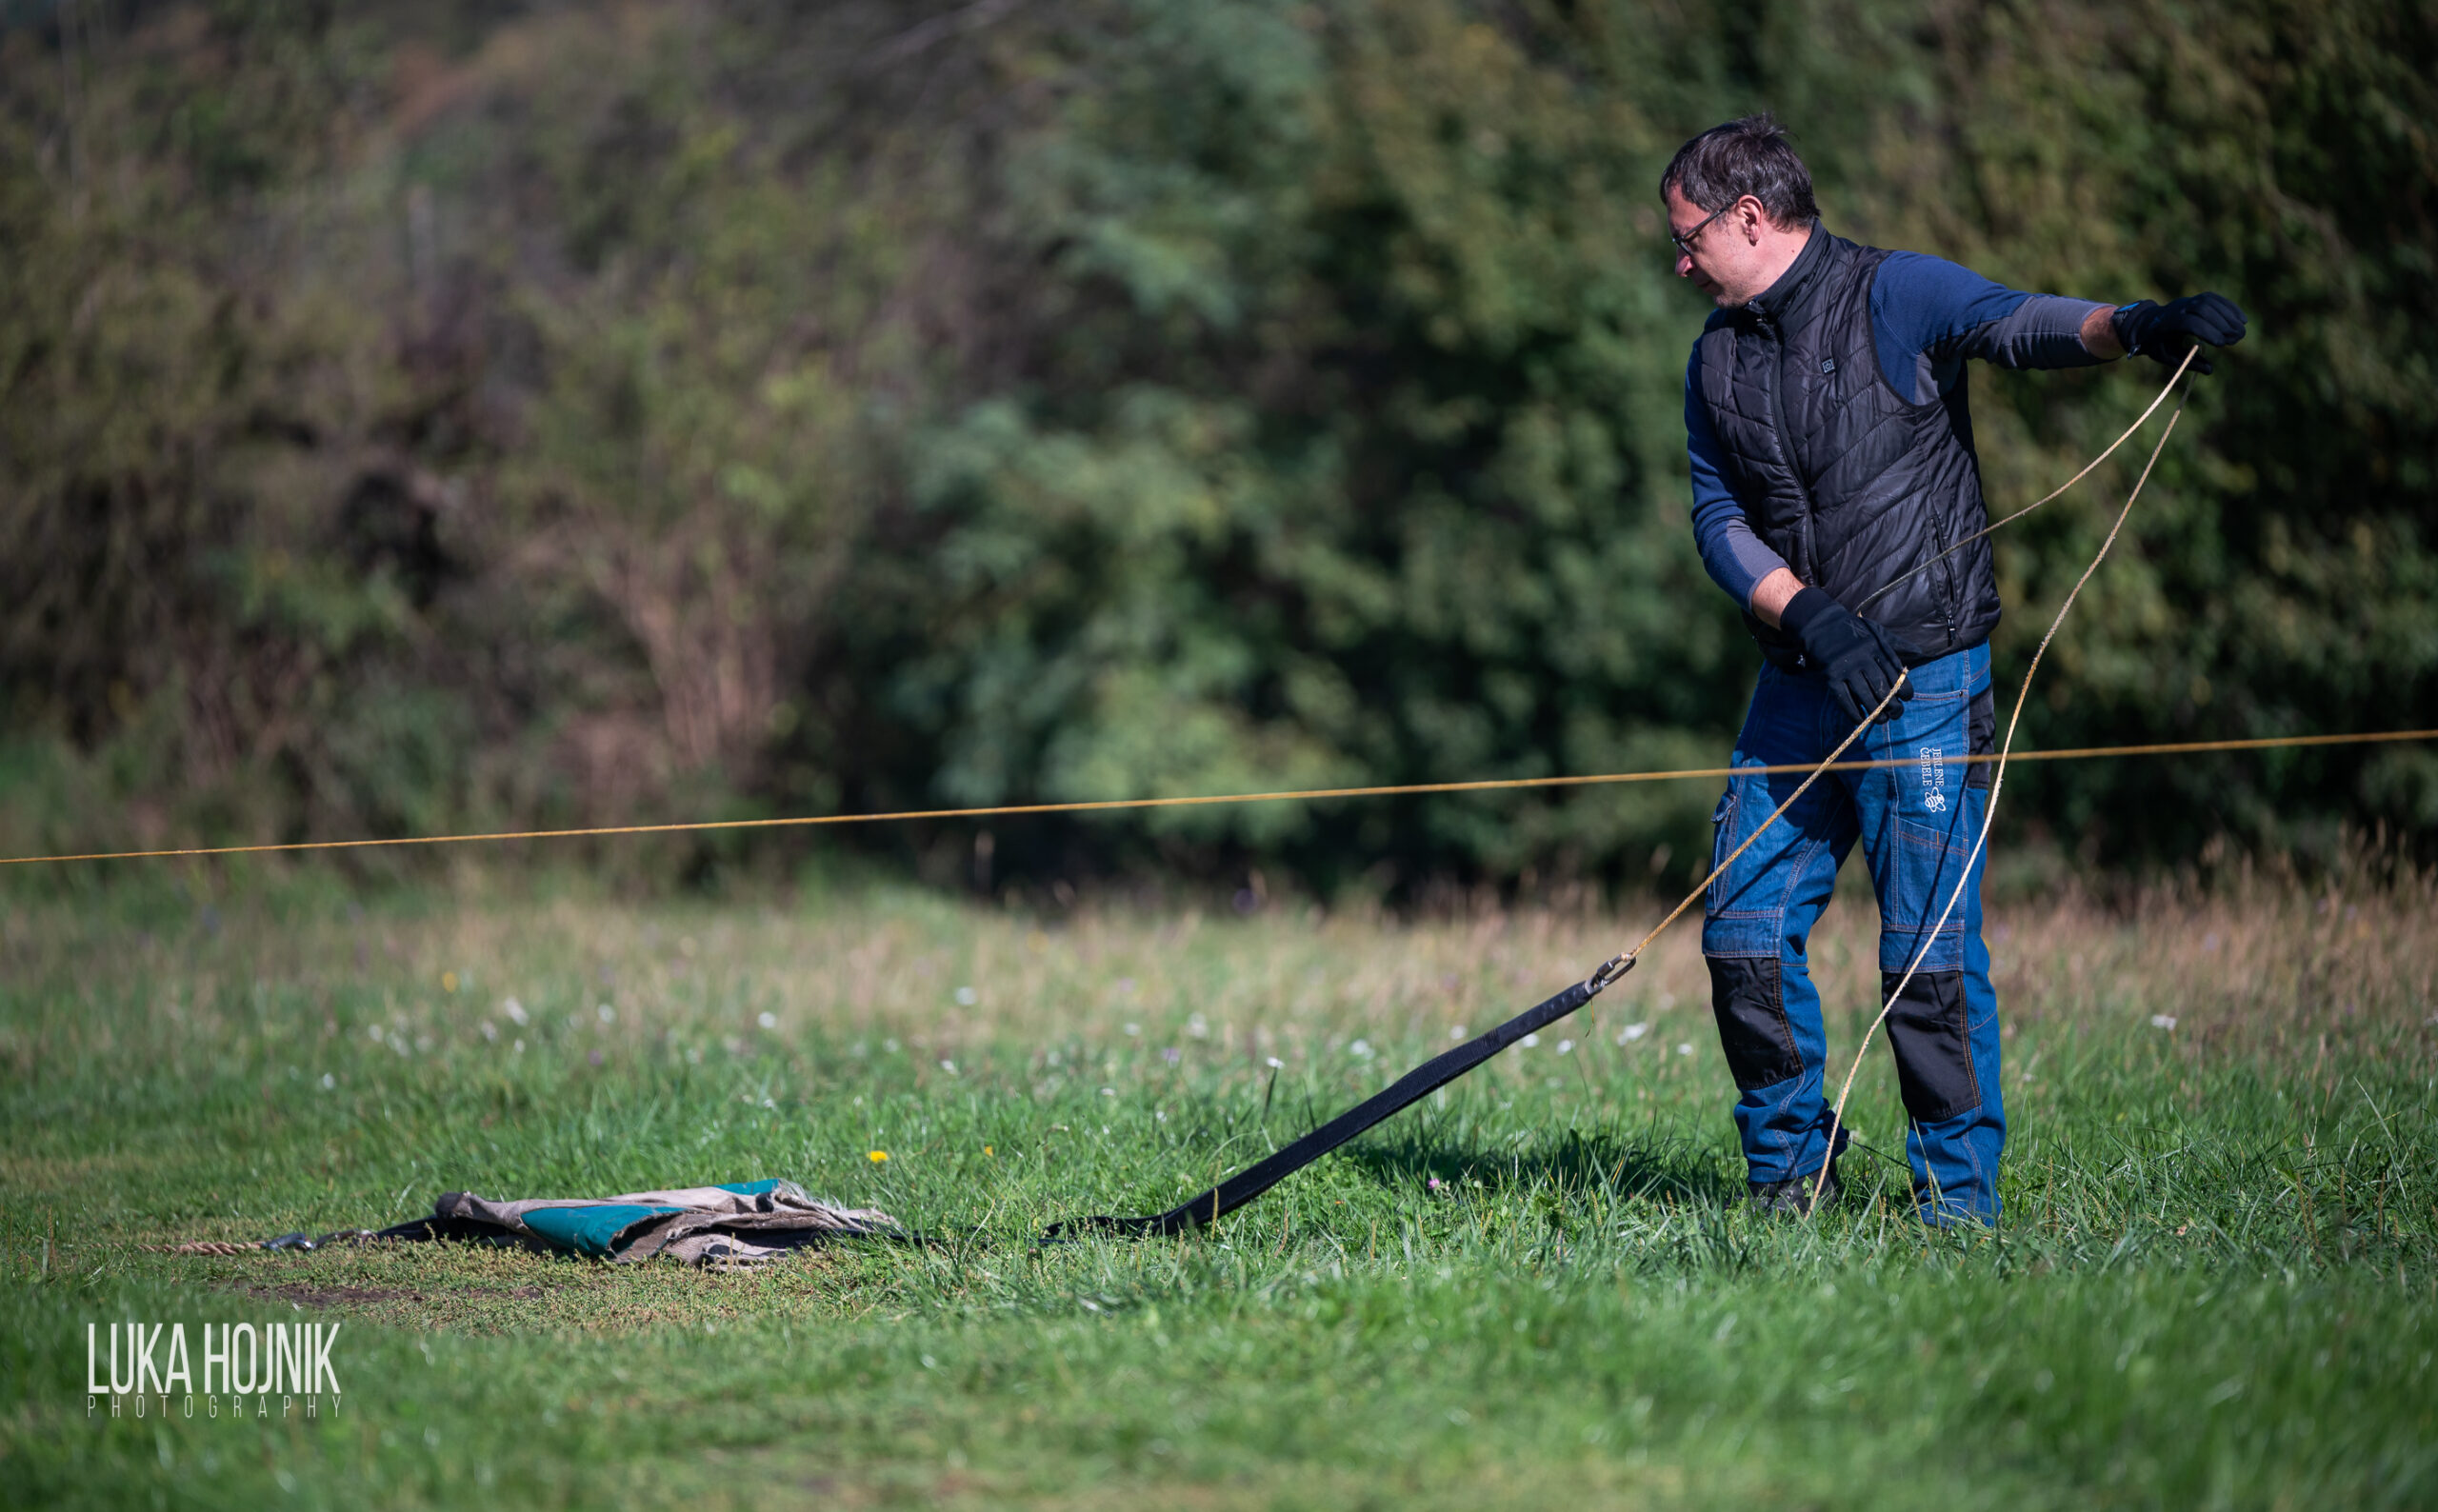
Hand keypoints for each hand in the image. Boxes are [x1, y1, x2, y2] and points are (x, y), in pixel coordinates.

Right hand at [1779, 588, 1911, 725]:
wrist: (1821, 625)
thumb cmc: (1853, 631)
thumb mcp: (1877, 632)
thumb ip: (1897, 643)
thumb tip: (1920, 652)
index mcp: (1877, 648)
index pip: (1895, 674)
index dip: (1905, 690)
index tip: (1907, 699)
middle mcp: (1863, 658)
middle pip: (1882, 688)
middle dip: (1892, 705)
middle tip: (1897, 714)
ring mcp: (1846, 668)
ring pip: (1865, 696)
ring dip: (1876, 712)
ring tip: (1882, 720)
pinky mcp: (1831, 676)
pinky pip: (1844, 699)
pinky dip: (1853, 712)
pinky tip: (1861, 719)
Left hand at [2111, 292, 2247, 374]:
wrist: (2149, 323)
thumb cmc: (2159, 344)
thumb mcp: (2168, 357)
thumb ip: (2187, 362)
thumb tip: (2209, 370)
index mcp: (2167, 324)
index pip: (2189, 322)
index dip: (2207, 331)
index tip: (2221, 344)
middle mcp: (2178, 308)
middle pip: (2202, 308)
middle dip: (2221, 323)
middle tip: (2235, 339)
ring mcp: (2188, 300)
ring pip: (2210, 301)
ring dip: (2229, 315)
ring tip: (2240, 332)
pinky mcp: (2198, 297)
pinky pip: (2216, 299)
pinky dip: (2231, 308)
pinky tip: (2242, 320)